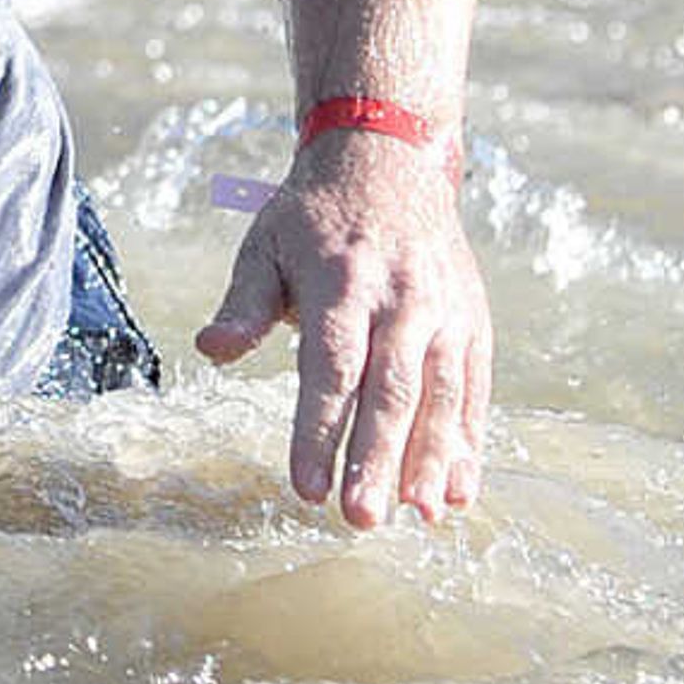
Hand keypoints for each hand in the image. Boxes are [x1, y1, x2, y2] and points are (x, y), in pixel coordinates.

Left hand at [196, 126, 489, 527]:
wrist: (389, 163)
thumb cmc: (313, 217)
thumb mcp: (266, 244)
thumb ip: (243, 303)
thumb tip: (208, 351)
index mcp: (341, 283)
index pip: (330, 368)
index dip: (318, 429)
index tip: (305, 485)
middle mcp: (401, 301)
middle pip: (389, 391)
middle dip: (375, 460)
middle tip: (360, 519)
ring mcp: (444, 314)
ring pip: (441, 397)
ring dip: (431, 461)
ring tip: (418, 515)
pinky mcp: (474, 325)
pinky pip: (474, 392)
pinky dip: (469, 443)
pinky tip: (459, 491)